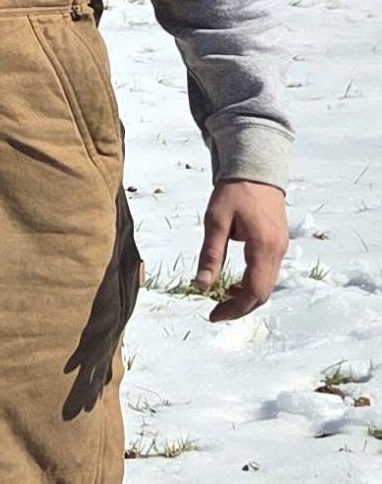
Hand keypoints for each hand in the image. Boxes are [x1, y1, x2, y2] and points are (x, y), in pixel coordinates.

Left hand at [195, 179, 288, 320]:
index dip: (234, 309)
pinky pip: (269, 273)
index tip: (213, 315)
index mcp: (263, 246)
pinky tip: (235, 283)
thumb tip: (202, 285)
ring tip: (222, 298)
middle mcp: (278, 251)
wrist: (257, 168)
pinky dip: (253, 284)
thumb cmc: (234, 191)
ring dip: (246, 297)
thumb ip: (211, 254)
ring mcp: (281, 247)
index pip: (254, 292)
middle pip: (263, 293)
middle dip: (240, 307)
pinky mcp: (279, 243)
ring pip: (267, 285)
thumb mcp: (216, 221)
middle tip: (216, 312)